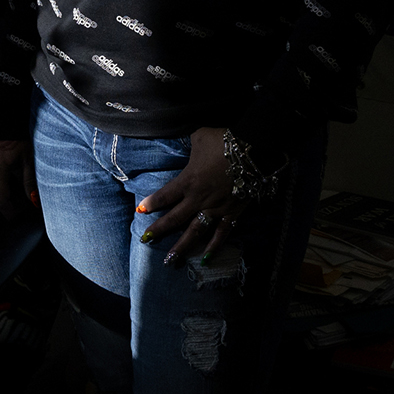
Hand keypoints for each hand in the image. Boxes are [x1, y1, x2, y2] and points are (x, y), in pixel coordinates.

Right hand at [0, 138, 38, 220]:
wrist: (7, 118)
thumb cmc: (18, 137)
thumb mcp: (27, 160)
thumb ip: (29, 181)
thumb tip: (33, 199)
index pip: (0, 200)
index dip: (8, 212)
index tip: (16, 220)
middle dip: (11, 203)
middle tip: (25, 207)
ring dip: (8, 192)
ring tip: (23, 194)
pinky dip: (5, 182)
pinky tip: (16, 179)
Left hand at [136, 127, 242, 266]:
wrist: (253, 149)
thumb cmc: (224, 139)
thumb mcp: (199, 135)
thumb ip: (188, 141)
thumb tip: (178, 132)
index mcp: (188, 181)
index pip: (164, 196)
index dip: (151, 204)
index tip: (140, 211)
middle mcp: (199, 199)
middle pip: (174, 219)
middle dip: (159, 230)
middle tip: (146, 241)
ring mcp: (216, 208)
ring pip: (195, 232)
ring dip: (182, 247)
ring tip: (171, 261)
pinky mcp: (232, 212)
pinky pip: (222, 233)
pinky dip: (214, 246)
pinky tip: (206, 258)